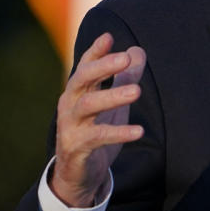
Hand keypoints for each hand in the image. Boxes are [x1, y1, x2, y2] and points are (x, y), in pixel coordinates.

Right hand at [49, 33, 146, 206]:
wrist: (76, 173)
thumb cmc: (94, 130)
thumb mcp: (112, 102)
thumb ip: (125, 77)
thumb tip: (137, 50)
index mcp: (78, 91)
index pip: (85, 66)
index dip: (96, 51)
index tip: (109, 37)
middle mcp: (70, 104)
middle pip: (82, 79)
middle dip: (103, 67)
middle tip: (125, 58)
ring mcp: (71, 125)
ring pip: (88, 105)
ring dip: (112, 96)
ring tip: (137, 91)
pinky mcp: (76, 147)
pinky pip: (98, 137)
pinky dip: (118, 133)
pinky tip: (139, 131)